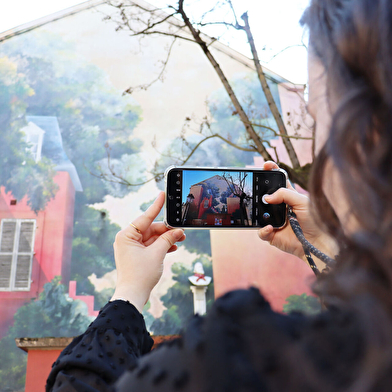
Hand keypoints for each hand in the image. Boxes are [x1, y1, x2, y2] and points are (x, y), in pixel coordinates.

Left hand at [111, 192, 184, 311]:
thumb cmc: (140, 275)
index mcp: (126, 235)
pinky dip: (162, 246)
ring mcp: (132, 248)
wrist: (132, 296)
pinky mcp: (137, 255)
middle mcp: (128, 239)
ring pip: (153, 238)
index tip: (162, 195)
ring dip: (167, 239)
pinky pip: (151, 246)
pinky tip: (173, 248)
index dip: (156, 206)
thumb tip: (178, 231)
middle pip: (151, 229)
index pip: (145, 217)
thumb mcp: (157, 254)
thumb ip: (168, 239)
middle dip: (167, 230)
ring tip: (181, 240)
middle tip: (182, 231)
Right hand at [258, 161, 337, 266]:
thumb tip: (266, 197)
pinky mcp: (272, 235)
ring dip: (257, 211)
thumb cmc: (315, 220)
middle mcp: (279, 207)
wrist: (318, 242)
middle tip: (254, 185)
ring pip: (258, 213)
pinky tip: (270, 227)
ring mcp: (273, 220)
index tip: (266, 165)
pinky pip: (261, 231)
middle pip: (264, 196)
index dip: (271, 171)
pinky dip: (263, 229)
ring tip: (262, 209)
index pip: (277, 181)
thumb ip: (285, 194)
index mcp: (288, 196)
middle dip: (257, 190)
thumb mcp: (302, 201)